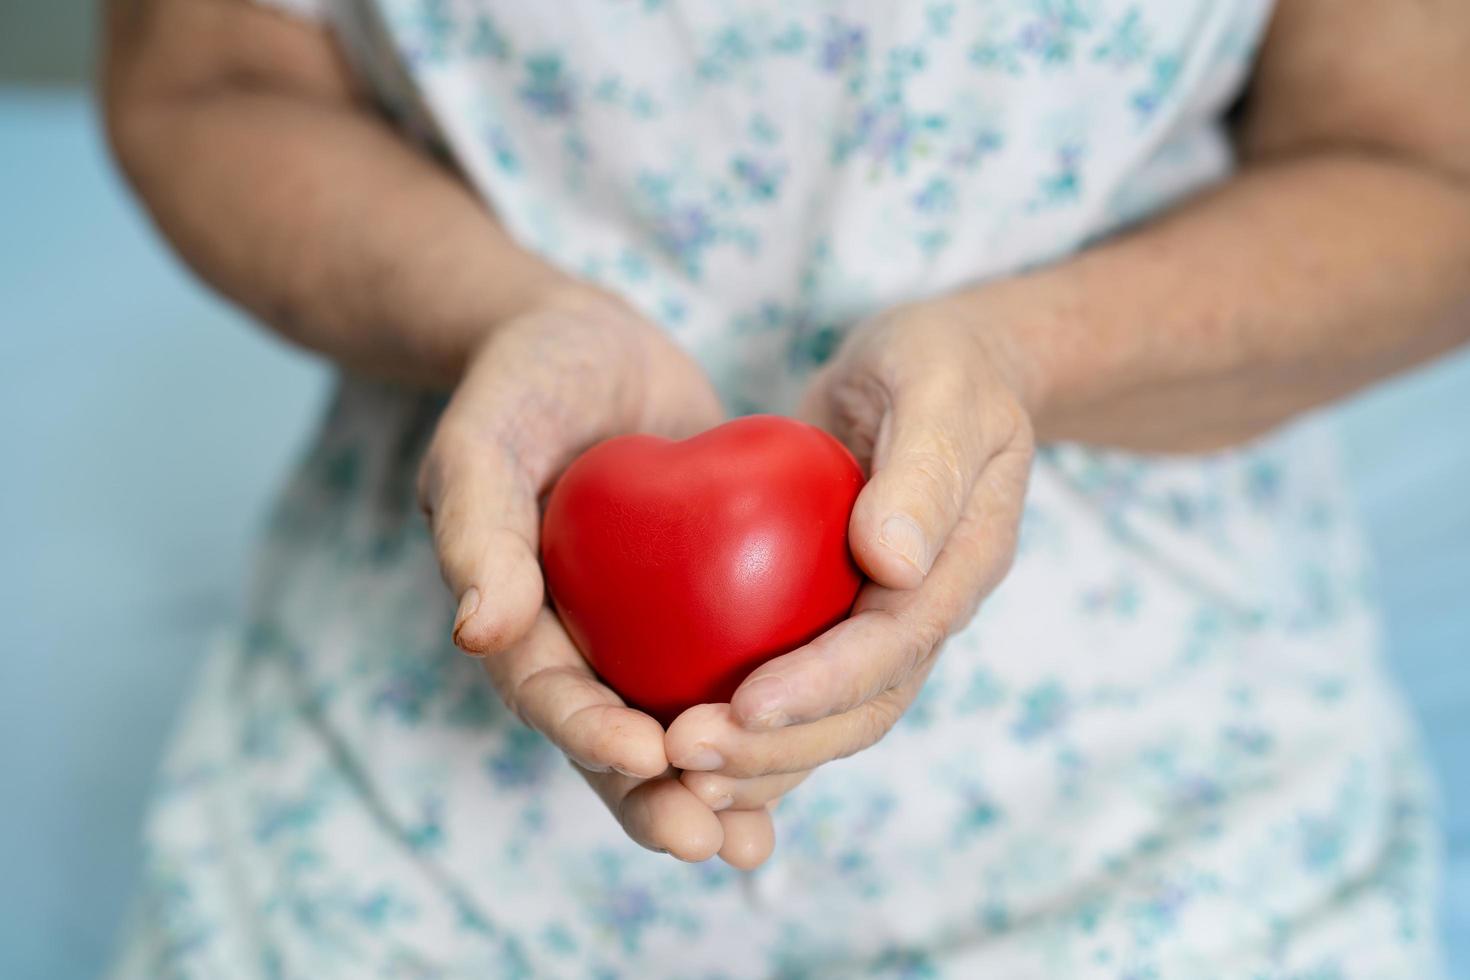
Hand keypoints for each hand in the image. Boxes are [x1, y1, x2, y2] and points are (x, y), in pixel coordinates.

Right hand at [417, 285, 774, 867]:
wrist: (592, 346)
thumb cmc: (526, 381)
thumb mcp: (485, 436)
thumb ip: (476, 526)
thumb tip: (475, 633)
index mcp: (515, 618)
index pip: (547, 693)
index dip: (590, 734)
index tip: (649, 757)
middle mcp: (578, 641)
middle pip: (611, 739)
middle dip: (657, 799)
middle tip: (710, 843)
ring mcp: (640, 632)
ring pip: (674, 727)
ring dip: (713, 790)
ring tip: (755, 846)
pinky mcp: (700, 609)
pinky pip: (731, 673)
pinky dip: (764, 718)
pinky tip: (811, 751)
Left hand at [667, 297, 1035, 803]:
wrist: (936, 373)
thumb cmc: (940, 365)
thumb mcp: (940, 388)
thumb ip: (924, 469)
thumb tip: (893, 563)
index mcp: (961, 565)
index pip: (897, 644)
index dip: (825, 683)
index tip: (748, 703)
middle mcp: (924, 612)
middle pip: (861, 709)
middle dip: (779, 745)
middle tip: (687, 754)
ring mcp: (881, 624)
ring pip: (829, 720)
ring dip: (759, 757)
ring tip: (676, 773)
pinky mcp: (836, 619)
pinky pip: (796, 689)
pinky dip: (748, 730)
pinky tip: (677, 744)